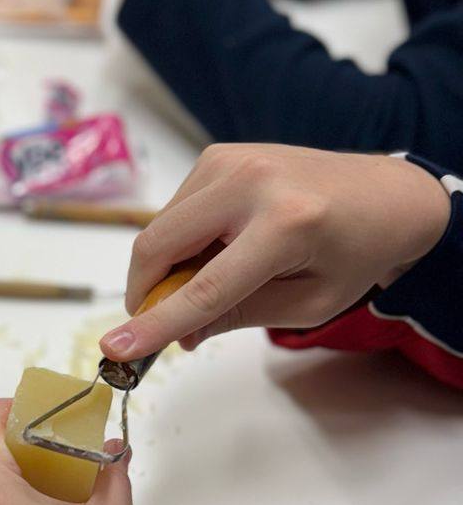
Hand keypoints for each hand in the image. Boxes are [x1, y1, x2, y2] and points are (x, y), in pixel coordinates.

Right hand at [99, 144, 451, 361]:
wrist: (389, 194)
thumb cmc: (356, 254)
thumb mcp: (308, 303)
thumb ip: (237, 317)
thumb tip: (176, 336)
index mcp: (286, 224)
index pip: (205, 286)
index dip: (156, 322)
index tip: (114, 349)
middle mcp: (251, 182)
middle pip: (159, 245)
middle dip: (146, 293)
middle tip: (155, 326)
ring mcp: (229, 160)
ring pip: (160, 229)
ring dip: (167, 269)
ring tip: (214, 280)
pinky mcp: (218, 155)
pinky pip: (175, 211)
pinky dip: (181, 243)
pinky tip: (220, 249)